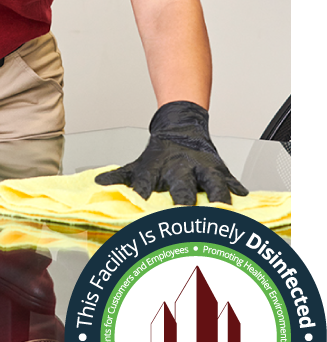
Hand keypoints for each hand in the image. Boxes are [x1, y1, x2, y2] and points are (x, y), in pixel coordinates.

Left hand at [95, 101, 247, 204]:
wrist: (182, 127)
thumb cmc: (159, 155)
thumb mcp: (137, 166)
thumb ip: (119, 177)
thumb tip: (99, 182)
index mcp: (157, 170)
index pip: (146, 185)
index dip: (142, 197)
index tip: (142, 209)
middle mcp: (181, 170)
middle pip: (183, 189)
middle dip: (184, 202)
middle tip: (184, 214)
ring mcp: (202, 170)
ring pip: (212, 184)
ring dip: (217, 197)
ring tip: (221, 210)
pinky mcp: (220, 170)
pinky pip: (231, 180)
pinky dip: (236, 189)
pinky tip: (243, 197)